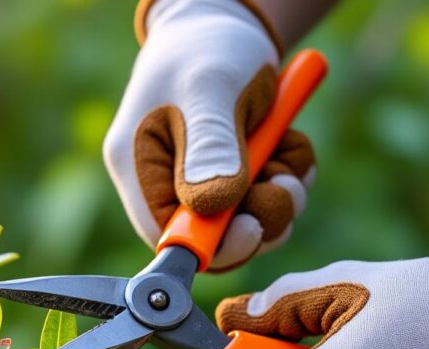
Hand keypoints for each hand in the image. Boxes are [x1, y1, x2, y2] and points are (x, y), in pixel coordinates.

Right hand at [104, 0, 314, 270]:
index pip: (166, 236)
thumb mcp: (210, 90)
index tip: (252, 227)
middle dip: (259, 216)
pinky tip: (289, 144)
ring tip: (290, 152)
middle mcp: (162, 181)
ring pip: (245, 221)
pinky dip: (286, 177)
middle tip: (286, 183)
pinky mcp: (228, 174)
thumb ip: (211, 148)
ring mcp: (196, 180)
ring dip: (282, 196)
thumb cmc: (206, 47)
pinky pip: (262, 198)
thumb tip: (212, 210)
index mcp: (138, 166)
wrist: (224, 19)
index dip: (211, 245)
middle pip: (211, 238)